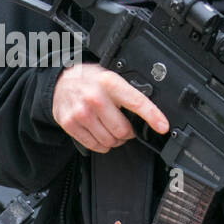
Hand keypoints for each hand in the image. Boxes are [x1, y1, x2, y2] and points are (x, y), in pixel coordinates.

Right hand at [51, 63, 168, 152]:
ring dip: (114, 140)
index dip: (152, 116)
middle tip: (124, 127)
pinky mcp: (70, 124)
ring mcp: (81, 112)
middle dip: (127, 133)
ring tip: (109, 129)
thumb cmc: (90, 81)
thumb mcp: (111, 78)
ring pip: (109, 141)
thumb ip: (128, 94)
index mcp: (109, 83)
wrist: (60, 82)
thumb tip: (152, 114)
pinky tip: (98, 133)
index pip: (137, 102)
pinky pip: (94, 145)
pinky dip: (100, 144)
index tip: (163, 127)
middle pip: (123, 130)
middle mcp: (94, 97)